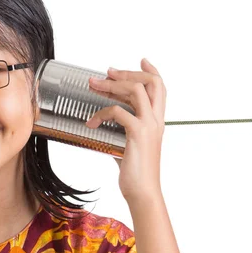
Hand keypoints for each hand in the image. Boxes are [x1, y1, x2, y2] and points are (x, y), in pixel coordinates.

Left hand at [85, 58, 166, 201]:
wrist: (143, 193)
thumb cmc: (136, 174)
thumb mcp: (129, 148)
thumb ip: (123, 134)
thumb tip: (105, 127)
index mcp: (157, 122)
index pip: (160, 87)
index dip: (151, 70)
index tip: (141, 60)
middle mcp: (156, 120)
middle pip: (149, 82)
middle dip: (125, 73)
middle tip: (105, 73)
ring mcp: (149, 125)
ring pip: (135, 90)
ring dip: (111, 85)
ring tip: (94, 86)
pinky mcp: (137, 133)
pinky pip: (118, 112)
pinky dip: (101, 113)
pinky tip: (90, 122)